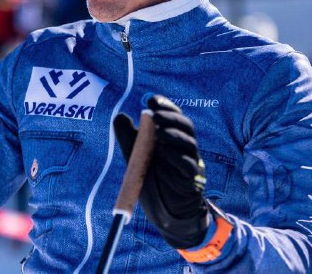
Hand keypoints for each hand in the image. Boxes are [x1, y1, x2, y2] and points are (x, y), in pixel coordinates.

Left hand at [114, 95, 208, 248]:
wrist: (163, 210)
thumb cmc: (151, 178)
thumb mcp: (135, 156)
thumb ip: (128, 137)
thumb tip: (120, 116)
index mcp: (171, 137)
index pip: (173, 116)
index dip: (165, 106)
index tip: (152, 100)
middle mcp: (183, 147)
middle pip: (185, 126)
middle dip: (171, 118)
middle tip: (155, 116)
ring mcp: (190, 162)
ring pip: (189, 144)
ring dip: (174, 136)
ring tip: (159, 133)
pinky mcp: (191, 180)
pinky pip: (188, 166)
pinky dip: (177, 158)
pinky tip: (165, 153)